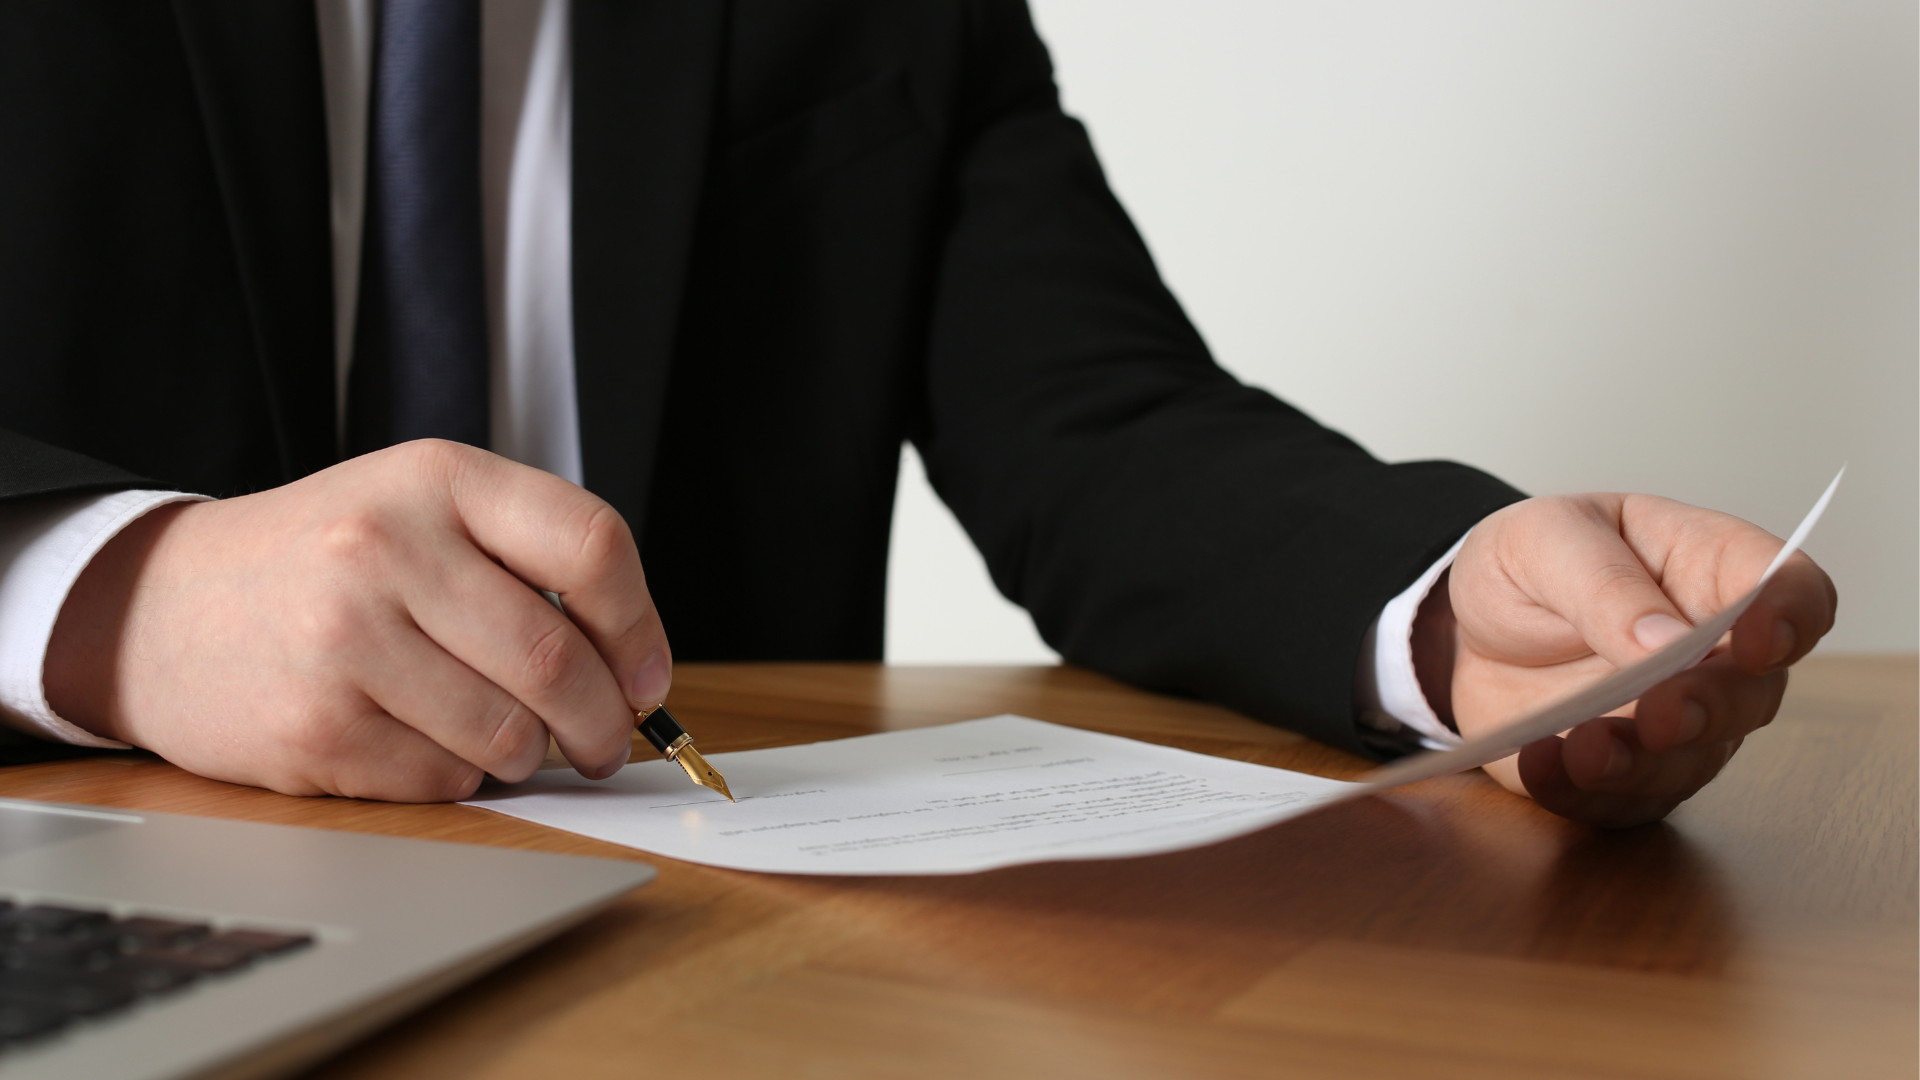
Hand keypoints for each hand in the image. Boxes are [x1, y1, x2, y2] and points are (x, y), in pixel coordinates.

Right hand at [44, 440, 670, 801]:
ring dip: (532, 757)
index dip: (639, 628)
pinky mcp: (314, 726)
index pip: (590, 546)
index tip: (648, 680)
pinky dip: (460, 781)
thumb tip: (635, 674)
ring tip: (516, 745)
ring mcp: (344, 638)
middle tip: (606, 744)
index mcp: (437, 480)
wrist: (159, 606)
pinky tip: (431, 749)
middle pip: (556, 659)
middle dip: (602, 723)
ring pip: (507, 734)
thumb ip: (526, 562)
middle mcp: (387, 547)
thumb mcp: (420, 510)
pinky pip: (442, 780)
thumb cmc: (323, 561)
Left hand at [1422, 493, 1836, 826]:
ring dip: (1642, 763)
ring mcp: (1678, 720)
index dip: (1790, 615)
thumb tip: (1669, 641)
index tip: (1756, 641)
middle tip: (1659, 715)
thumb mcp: (1546, 541)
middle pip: (1752, 692)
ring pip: (1694, 759)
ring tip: (1582, 750)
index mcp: (1710, 567)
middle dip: (1708, 709)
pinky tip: (1540, 764)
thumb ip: (1606, 586)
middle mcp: (1714, 652)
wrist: (1465, 626)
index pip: (1791, 589)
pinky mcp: (1630, 772)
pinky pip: (1622, 799)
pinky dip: (1581, 790)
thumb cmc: (1527, 563)